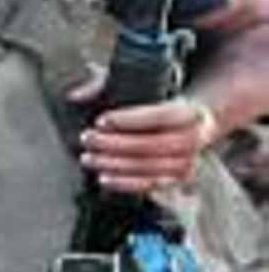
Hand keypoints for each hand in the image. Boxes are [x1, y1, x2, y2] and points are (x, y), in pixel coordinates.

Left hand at [75, 96, 216, 194]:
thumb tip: (75, 95)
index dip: (130, 119)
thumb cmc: (158, 104)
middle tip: (88, 139)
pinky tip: (103, 178)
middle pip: (155, 144)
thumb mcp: (139, 86)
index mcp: (192, 111)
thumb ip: (105, 85)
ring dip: (116, 165)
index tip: (101, 120)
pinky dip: (125, 184)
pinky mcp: (178, 180)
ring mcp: (189, 161)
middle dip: (117, 144)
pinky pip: (151, 186)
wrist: (190, 124)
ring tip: (89, 158)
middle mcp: (197, 138)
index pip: (162, 116)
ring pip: (152, 167)